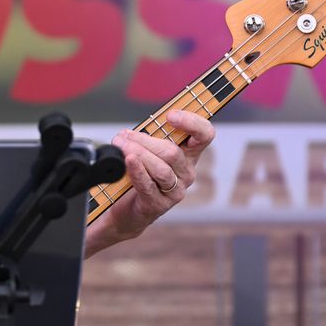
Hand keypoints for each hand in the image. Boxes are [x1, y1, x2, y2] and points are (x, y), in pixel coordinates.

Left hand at [84, 108, 214, 256]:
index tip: (170, 115)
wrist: (127, 210)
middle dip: (145, 140)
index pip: (204, 135)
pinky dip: (137, 170)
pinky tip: (128, 161)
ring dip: (137, 153)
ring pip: (161, 168)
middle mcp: (186, 173)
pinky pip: (149, 184)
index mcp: (189, 155)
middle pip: (172, 152)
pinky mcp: (159, 204)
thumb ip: (148, 138)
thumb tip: (132, 131)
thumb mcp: (147, 152)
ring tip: (120, 146)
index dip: (192, 123)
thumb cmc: (139, 176)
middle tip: (124, 136)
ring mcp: (175, 191)